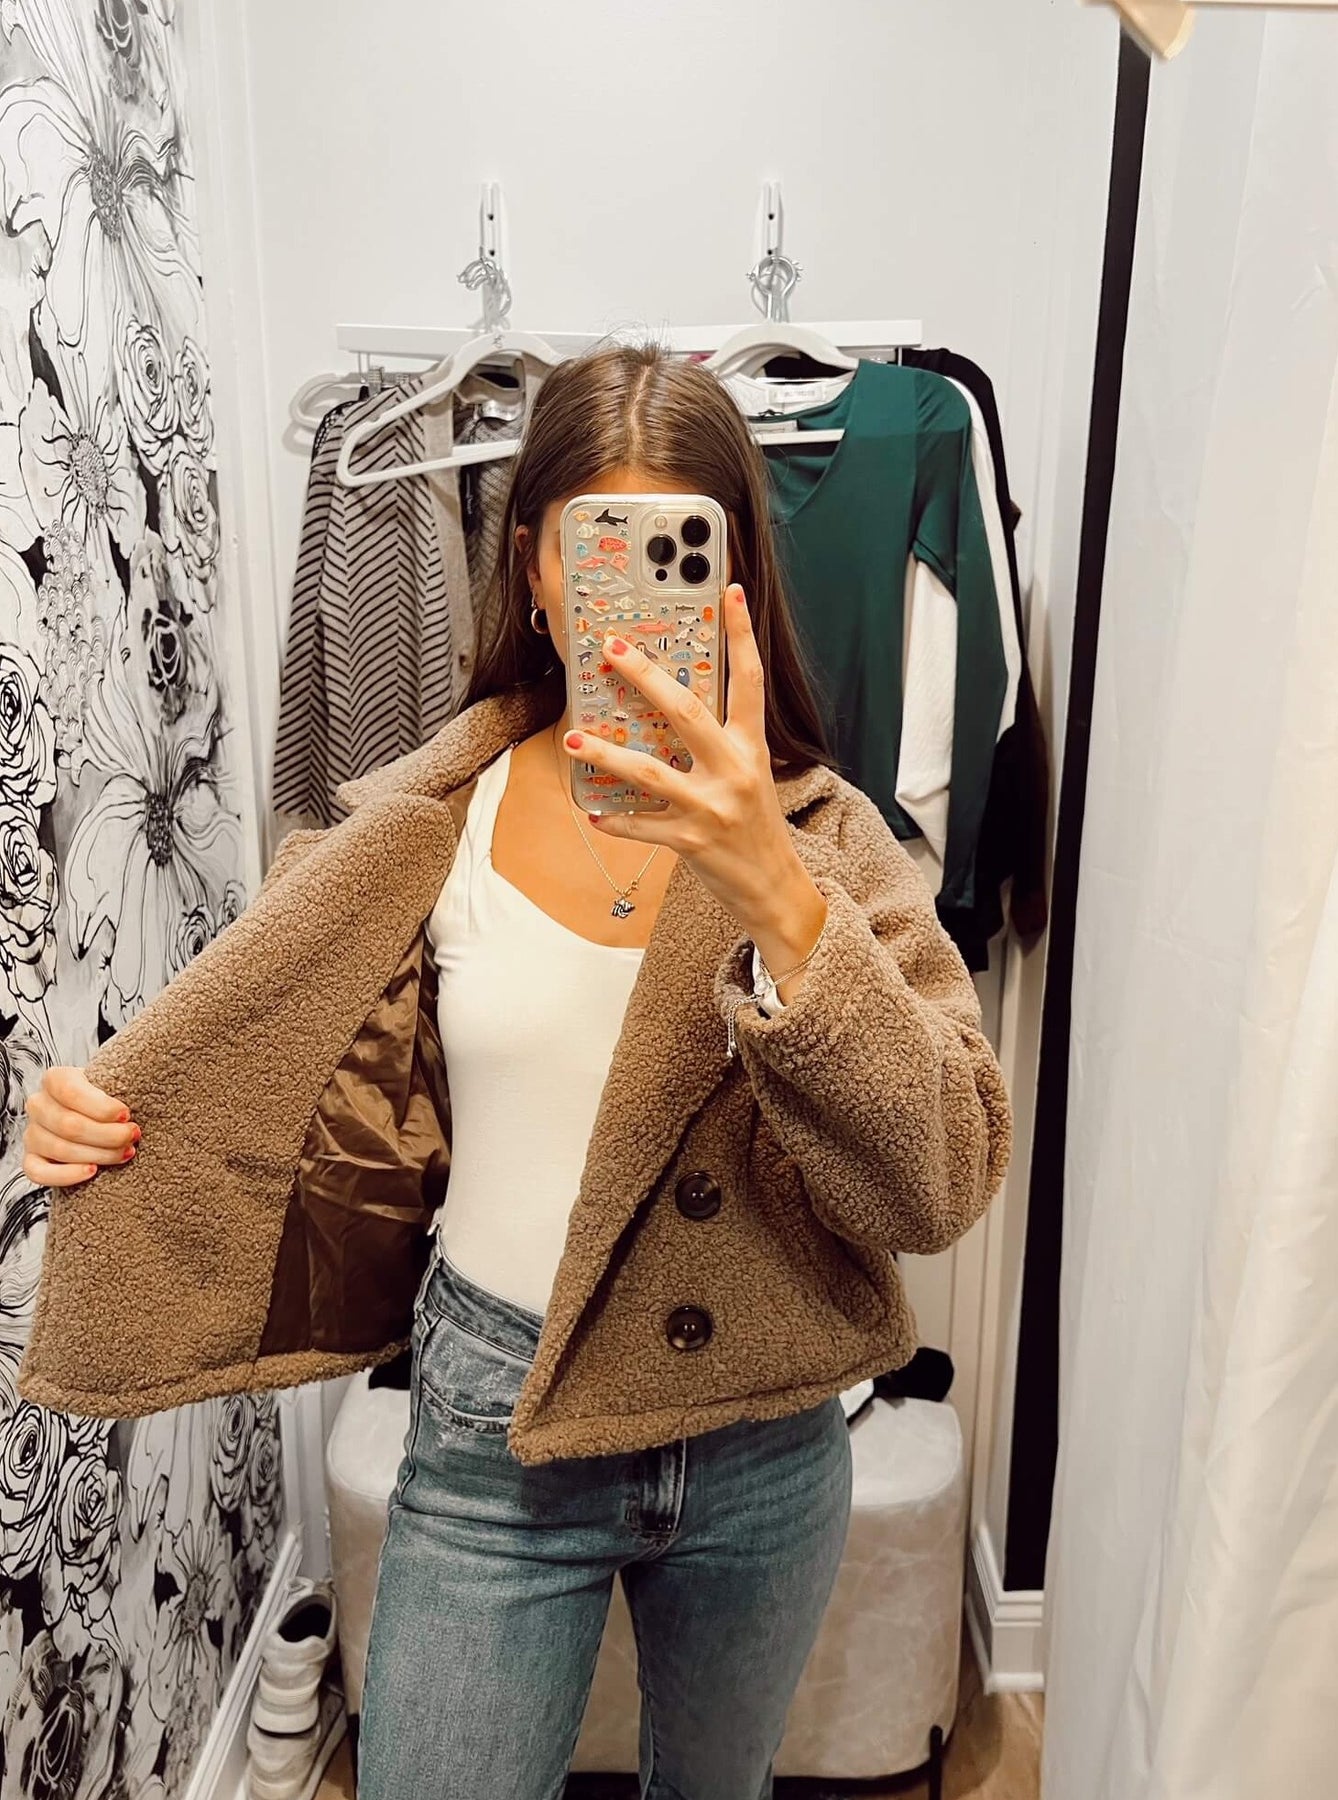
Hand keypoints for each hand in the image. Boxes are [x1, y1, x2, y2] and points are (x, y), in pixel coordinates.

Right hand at [22, 1067, 140, 1187]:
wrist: (99, 1117)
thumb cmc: (109, 1099)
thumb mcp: (114, 1083)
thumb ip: (121, 1084)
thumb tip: (141, 1091)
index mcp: (55, 1079)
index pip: (70, 1091)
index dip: (101, 1106)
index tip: (127, 1115)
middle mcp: (39, 1105)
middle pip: (69, 1124)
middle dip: (108, 1134)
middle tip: (133, 1136)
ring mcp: (32, 1133)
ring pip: (60, 1149)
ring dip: (99, 1154)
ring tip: (126, 1152)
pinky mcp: (32, 1160)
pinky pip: (38, 1173)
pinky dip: (66, 1175)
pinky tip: (93, 1171)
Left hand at [561, 583, 827, 992]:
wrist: (774, 887)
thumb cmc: (756, 826)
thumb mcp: (750, 775)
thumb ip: (719, 742)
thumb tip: (669, 708)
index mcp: (751, 747)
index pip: (750, 680)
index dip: (742, 634)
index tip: (731, 592)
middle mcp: (734, 771)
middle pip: (687, 711)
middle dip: (646, 676)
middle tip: (612, 648)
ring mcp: (712, 807)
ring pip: (651, 772)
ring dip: (608, 754)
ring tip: (574, 738)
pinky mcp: (692, 841)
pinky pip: (643, 826)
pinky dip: (616, 820)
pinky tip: (593, 810)